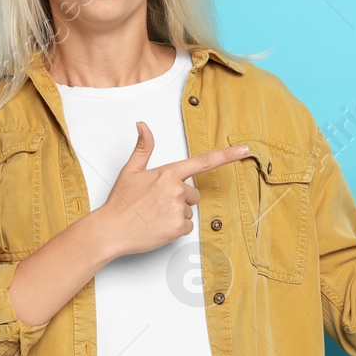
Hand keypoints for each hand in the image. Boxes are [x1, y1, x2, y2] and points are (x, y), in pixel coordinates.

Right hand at [92, 123, 250, 259]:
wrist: (111, 230)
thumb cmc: (121, 202)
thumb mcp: (131, 170)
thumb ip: (143, 147)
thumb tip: (142, 125)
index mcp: (168, 173)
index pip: (203, 161)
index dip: (227, 155)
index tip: (244, 150)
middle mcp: (176, 190)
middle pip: (193, 193)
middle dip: (180, 197)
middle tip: (157, 202)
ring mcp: (178, 209)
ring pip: (188, 210)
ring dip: (175, 213)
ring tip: (154, 215)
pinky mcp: (178, 228)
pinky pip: (186, 226)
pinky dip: (174, 227)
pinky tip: (158, 226)